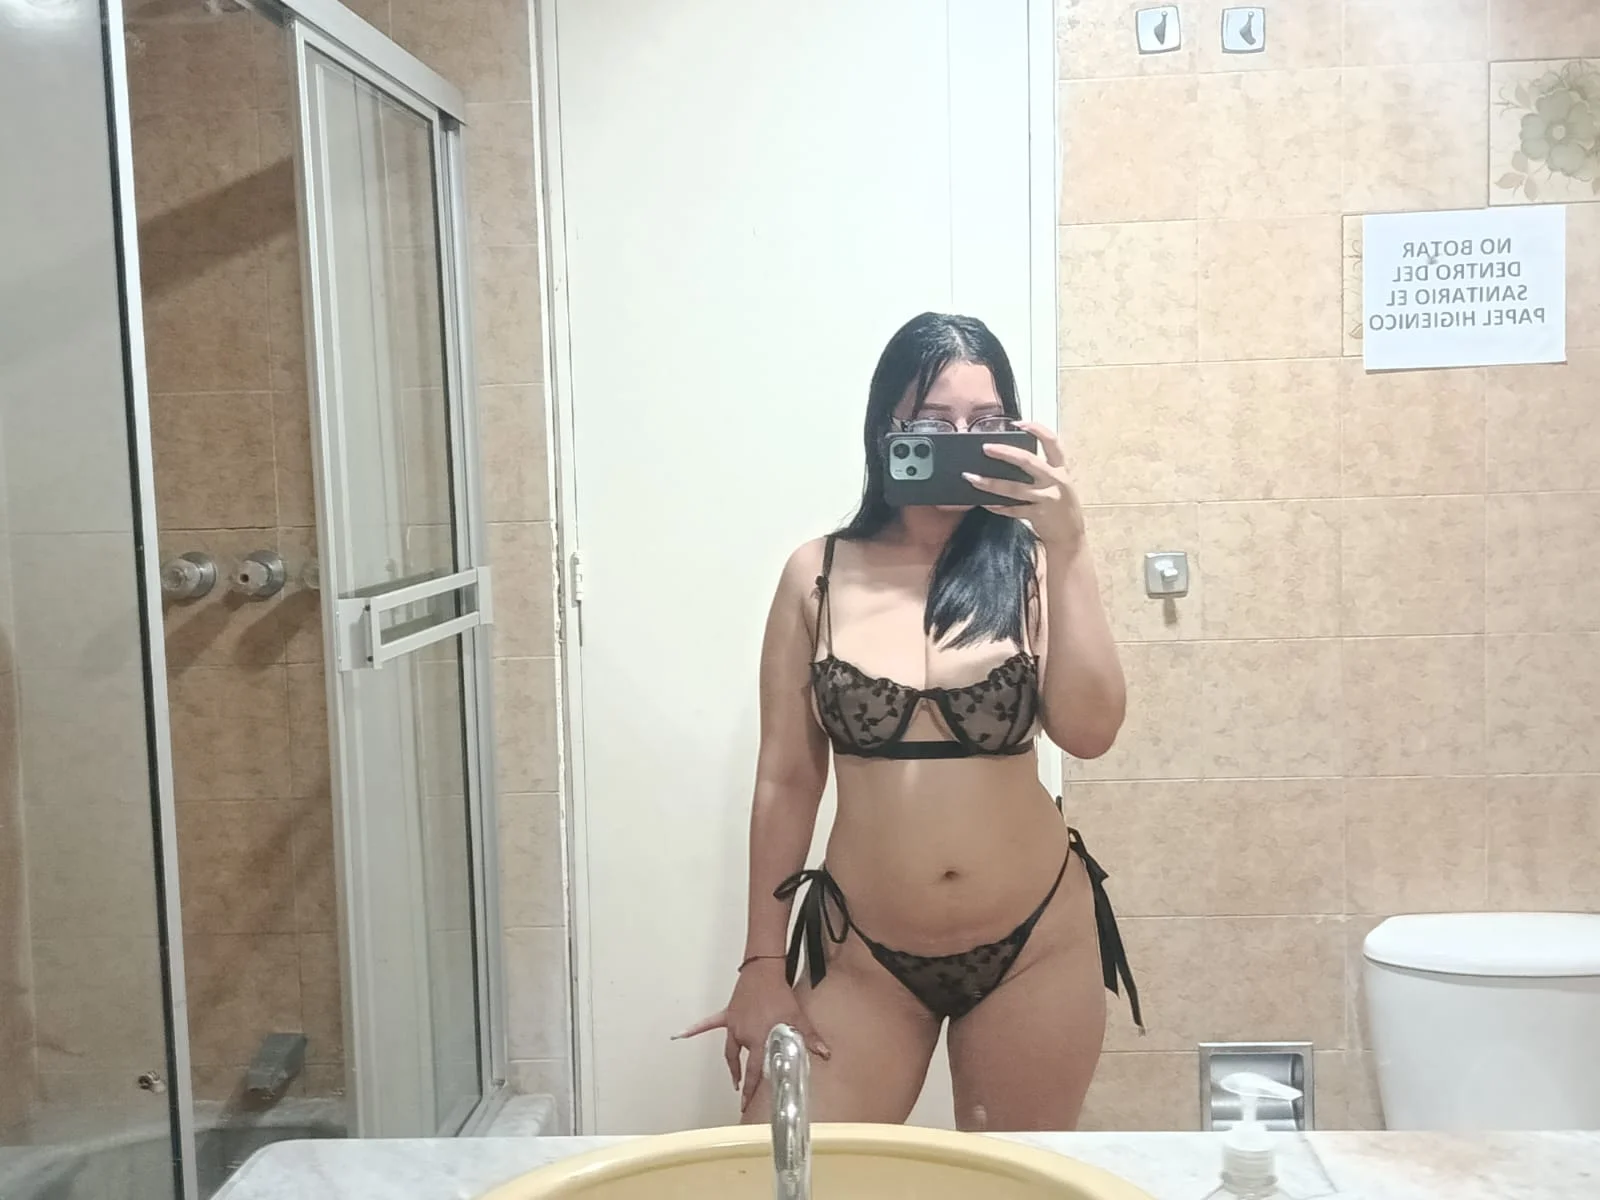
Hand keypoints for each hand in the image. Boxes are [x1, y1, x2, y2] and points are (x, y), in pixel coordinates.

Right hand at [673, 961, 828, 1112]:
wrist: (763, 972)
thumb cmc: (780, 995)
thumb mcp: (798, 1018)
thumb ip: (810, 1038)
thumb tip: (825, 1053)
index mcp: (759, 1040)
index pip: (754, 1071)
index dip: (750, 1089)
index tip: (745, 1104)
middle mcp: (743, 1036)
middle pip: (743, 1061)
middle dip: (743, 1079)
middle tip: (742, 1094)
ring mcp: (733, 1026)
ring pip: (730, 1049)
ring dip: (732, 1063)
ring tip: (734, 1077)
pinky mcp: (728, 1015)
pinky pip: (709, 1024)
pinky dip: (696, 1030)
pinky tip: (680, 1035)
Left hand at [964, 422, 1085, 555]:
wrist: (1071, 536)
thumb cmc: (1060, 507)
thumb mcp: (1058, 484)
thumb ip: (1041, 473)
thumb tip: (1011, 460)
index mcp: (1061, 469)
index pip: (1052, 442)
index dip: (1037, 429)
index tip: (1018, 422)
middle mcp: (1056, 481)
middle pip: (1029, 461)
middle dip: (1005, 453)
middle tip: (985, 448)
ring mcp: (1047, 498)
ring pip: (1015, 488)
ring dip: (991, 483)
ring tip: (971, 478)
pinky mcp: (1038, 515)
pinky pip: (1013, 509)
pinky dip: (998, 506)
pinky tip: (984, 502)